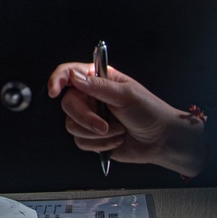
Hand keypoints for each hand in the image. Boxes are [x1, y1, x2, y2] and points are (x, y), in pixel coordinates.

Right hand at [47, 62, 206, 176]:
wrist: (162, 141)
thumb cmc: (150, 112)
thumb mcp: (126, 95)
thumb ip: (98, 86)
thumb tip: (74, 77)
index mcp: (99, 79)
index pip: (69, 73)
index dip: (57, 79)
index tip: (54, 90)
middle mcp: (90, 97)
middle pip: (67, 103)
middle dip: (86, 118)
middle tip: (103, 125)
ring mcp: (89, 117)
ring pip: (71, 125)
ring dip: (96, 133)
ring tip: (117, 131)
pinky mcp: (90, 137)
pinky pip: (80, 141)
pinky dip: (100, 144)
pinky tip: (116, 140)